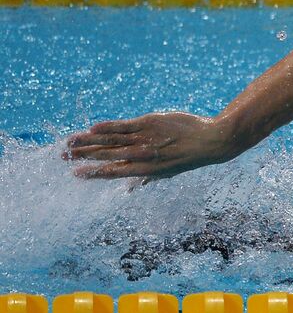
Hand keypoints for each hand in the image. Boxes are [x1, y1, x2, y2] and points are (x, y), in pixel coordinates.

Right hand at [65, 112, 235, 182]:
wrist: (210, 141)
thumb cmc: (188, 157)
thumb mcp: (167, 172)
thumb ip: (146, 178)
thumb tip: (131, 190)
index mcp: (144, 170)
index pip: (112, 172)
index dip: (91, 173)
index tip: (74, 173)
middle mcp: (141, 155)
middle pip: (106, 155)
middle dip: (82, 156)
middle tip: (63, 156)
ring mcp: (145, 138)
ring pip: (110, 139)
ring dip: (88, 140)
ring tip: (71, 141)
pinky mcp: (149, 122)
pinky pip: (124, 125)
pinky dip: (107, 127)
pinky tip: (92, 128)